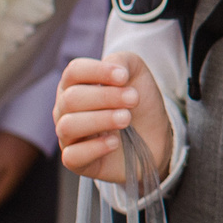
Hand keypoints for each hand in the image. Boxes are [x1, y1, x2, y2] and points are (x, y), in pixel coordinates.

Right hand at [55, 54, 172, 189]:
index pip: (73, 72)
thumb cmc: (139, 103)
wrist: (156, 137)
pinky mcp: (77, 161)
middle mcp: (65, 110)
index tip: (124, 76)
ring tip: (126, 119)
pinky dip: (94, 148)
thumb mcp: (136, 73)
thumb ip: (122, 61)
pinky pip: (72, 156)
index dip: (98, 71)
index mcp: (76, 85)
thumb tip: (112, 68)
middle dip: (107, 97)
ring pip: (68, 126)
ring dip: (101, 120)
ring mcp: (69, 137)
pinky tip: (114, 142)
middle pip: (71, 98)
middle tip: (133, 99)